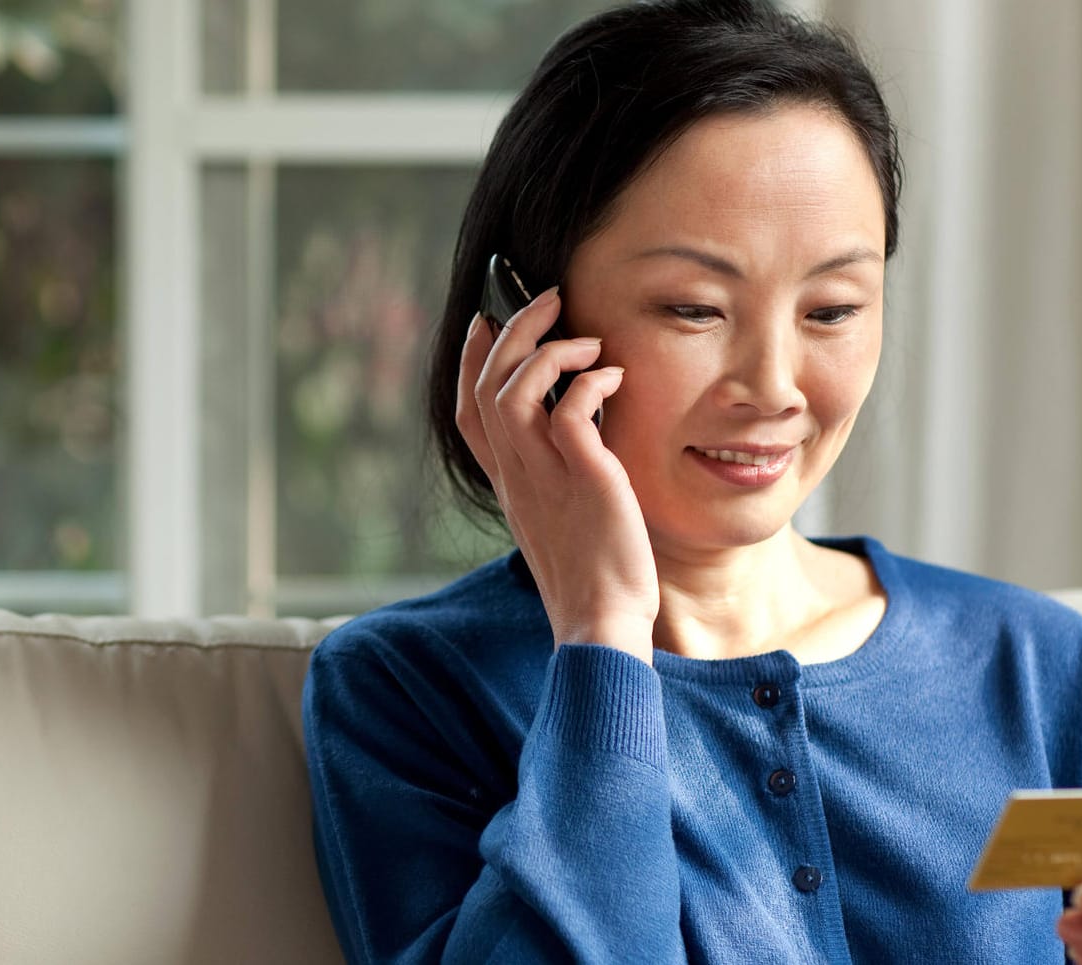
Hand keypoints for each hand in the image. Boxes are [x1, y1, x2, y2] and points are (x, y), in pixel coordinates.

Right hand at [455, 286, 658, 662]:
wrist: (601, 626)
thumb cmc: (592, 578)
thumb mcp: (561, 520)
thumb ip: (556, 477)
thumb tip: (576, 431)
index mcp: (508, 485)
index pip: (469, 413)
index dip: (470, 362)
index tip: (485, 322)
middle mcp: (516, 475)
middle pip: (488, 386)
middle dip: (514, 331)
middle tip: (549, 299)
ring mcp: (544, 476)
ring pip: (514, 390)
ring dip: (549, 349)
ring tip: (586, 338)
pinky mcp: (584, 479)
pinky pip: (570, 411)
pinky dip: (590, 382)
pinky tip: (613, 378)